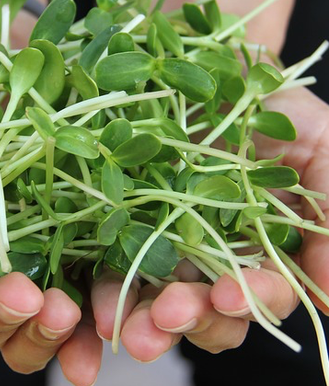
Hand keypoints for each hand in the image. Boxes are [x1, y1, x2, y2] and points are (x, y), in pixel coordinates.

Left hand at [89, 86, 327, 361]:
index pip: (259, 293)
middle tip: (162, 321)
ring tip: (119, 327)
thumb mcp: (321, 149)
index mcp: (261, 249)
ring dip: (138, 318)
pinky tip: (94, 303)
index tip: (227, 294)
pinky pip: (112, 260)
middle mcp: (213, 255)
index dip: (248, 301)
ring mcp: (166, 240)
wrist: (219, 73)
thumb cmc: (276, 109)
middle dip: (186, 320)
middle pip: (203, 308)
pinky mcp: (127, 221)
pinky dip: (103, 285)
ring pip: (154, 295)